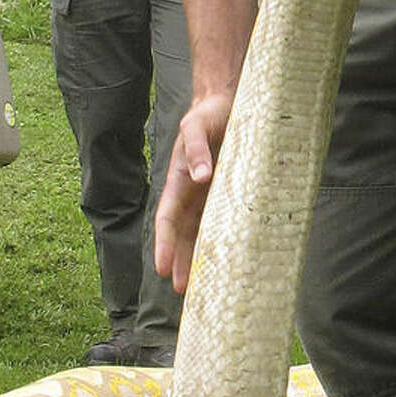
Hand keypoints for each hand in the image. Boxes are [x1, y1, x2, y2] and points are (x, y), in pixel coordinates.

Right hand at [154, 91, 232, 291]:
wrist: (227, 104)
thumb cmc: (207, 115)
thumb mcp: (196, 127)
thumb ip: (196, 150)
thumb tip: (200, 177)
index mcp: (180, 182)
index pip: (168, 219)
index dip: (165, 245)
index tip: (162, 269)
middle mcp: (193, 194)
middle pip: (184, 234)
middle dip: (182, 262)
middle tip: (183, 292)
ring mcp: (210, 196)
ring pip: (203, 233)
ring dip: (200, 258)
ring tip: (205, 286)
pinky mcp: (229, 194)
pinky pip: (226, 221)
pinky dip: (226, 241)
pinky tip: (232, 257)